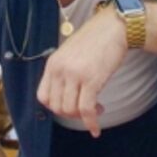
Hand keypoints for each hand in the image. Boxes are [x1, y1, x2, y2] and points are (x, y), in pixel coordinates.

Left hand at [36, 7, 127, 136]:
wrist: (113, 28)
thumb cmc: (95, 40)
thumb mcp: (70, 53)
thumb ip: (63, 71)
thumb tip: (64, 95)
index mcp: (52, 63)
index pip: (42, 97)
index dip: (55, 107)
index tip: (68, 106)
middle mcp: (60, 70)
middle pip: (56, 107)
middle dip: (71, 114)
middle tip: (85, 109)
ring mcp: (75, 75)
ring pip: (70, 110)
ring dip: (82, 116)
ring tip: (96, 108)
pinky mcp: (91, 80)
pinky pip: (86, 110)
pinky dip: (91, 123)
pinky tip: (96, 128)